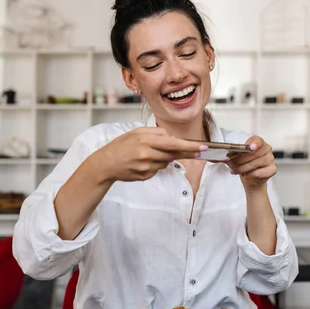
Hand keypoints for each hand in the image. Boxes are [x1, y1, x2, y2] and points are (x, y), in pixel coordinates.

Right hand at [92, 127, 206, 181]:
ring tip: (149, 153)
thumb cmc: (122, 145)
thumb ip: (156, 133)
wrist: (106, 163)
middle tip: (199, 151)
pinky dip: (155, 165)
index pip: (173, 143)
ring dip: (164, 157)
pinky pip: (158, 170)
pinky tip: (143, 162)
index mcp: (145, 140)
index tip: (203, 147)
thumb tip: (173, 138)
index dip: (189, 146)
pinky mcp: (145, 176)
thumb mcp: (137, 132)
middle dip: (186, 152)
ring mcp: (146, 166)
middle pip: (173, 154)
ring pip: (166, 162)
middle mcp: (146, 154)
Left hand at [227, 136, 276, 190]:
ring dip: (244, 167)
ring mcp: (271, 159)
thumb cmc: (245, 164)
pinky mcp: (272, 169)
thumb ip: (236, 154)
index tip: (250, 147)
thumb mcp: (238, 157)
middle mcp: (266, 149)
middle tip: (231, 163)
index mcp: (258, 142)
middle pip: (255, 153)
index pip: (258, 140)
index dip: (254, 143)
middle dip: (241, 159)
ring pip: (257, 163)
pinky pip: (261, 172)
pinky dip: (251, 174)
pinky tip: (245, 174)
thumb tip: (229, 156)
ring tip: (235, 170)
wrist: (250, 177)